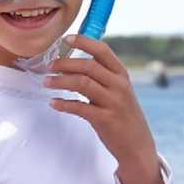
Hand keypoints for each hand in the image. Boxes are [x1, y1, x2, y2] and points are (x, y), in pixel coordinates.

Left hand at [45, 34, 164, 183]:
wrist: (137, 145)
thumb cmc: (122, 114)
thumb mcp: (118, 90)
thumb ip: (101, 76)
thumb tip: (70, 62)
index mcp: (121, 75)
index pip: (103, 50)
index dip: (84, 42)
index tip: (66, 38)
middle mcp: (119, 85)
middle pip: (88, 66)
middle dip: (64, 63)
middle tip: (49, 66)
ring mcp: (113, 102)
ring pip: (82, 83)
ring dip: (60, 81)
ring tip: (46, 82)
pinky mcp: (105, 119)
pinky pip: (79, 107)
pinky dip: (63, 103)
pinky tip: (53, 102)